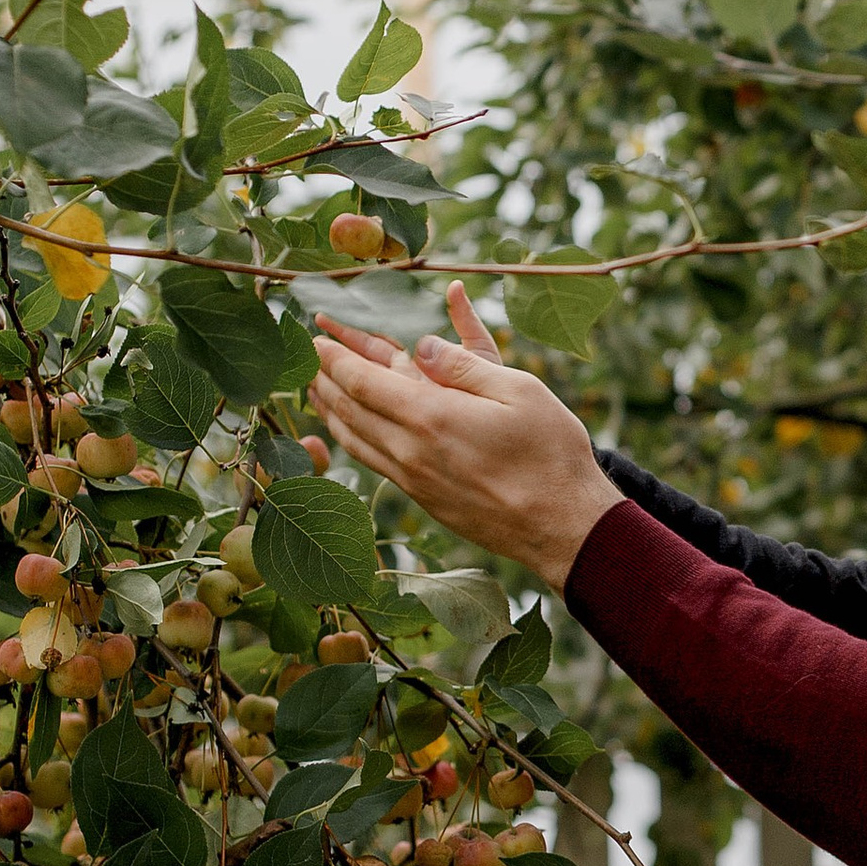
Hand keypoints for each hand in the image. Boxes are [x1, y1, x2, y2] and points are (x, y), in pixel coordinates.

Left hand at [310, 287, 618, 591]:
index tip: (316, 339)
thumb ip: (463, 364)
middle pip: (347, 410)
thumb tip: (419, 345)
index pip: (362, 380)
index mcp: (431, 416)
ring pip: (353, 440)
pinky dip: (350, 440)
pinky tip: (350, 431)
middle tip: (304, 359)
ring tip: (315, 391)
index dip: (335, 357)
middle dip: (323, 379)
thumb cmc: (550, 453)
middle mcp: (410, 451)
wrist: (562, 526)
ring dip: (329, 412)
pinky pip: (372, 462)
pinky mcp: (422, 500)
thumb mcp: (519, 389)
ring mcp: (413, 480)